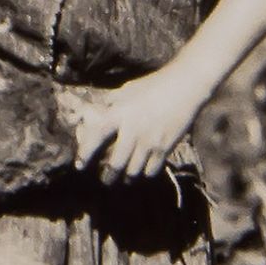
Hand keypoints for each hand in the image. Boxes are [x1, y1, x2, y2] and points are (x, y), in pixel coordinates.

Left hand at [72, 67, 206, 184]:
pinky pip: (152, 170)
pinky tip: (144, 170)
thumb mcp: (128, 90)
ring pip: (133, 170)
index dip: (85, 153)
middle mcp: (134, 130)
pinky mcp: (166, 147)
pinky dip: (146, 173)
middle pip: (115, 163)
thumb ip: (112, 104)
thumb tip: (96, 113)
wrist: (186, 86)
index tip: (79, 165)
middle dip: (108, 176)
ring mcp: (150, 141)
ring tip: (125, 178)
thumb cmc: (155, 85)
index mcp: (121, 113)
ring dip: (127, 177)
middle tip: (105, 179)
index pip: (97, 136)